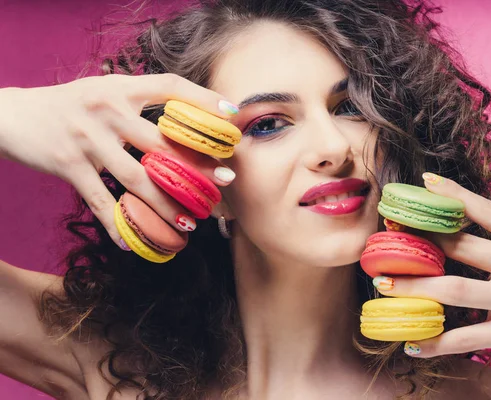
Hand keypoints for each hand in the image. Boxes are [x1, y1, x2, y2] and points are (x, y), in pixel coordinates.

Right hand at [0, 74, 237, 246]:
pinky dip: (118, 226)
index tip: (232, 115)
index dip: (203, 99)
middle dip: (197, 166)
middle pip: (162, 142)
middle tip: (223, 183)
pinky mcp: (68, 166)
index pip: (169, 87)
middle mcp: (106, 110)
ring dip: (167, 206)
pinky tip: (133, 244)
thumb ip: (139, 101)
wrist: (12, 115)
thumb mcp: (104, 90)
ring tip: (191, 224)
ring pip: (137, 180)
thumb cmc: (70, 105)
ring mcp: (87, 139)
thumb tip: (183, 123)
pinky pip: (100, 202)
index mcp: (120, 87)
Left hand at [374, 173, 490, 397]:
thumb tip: (467, 219)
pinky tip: (413, 343)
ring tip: (384, 284)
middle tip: (386, 236)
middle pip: (462, 246)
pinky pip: (466, 337)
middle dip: (419, 241)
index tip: (424, 183)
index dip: (453, 196)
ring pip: (454, 288)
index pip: (489, 211)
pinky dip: (436, 341)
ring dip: (414, 287)